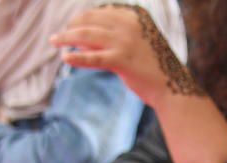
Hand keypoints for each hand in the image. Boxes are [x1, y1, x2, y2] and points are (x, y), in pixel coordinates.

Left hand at [51, 5, 202, 107]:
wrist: (172, 86)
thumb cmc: (153, 67)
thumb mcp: (136, 43)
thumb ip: (113, 37)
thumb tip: (81, 38)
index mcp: (135, 15)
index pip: (101, 12)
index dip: (83, 18)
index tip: (72, 26)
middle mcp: (129, 24)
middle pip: (90, 20)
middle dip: (71, 26)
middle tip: (59, 35)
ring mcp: (125, 41)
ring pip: (87, 35)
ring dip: (66, 37)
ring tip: (53, 41)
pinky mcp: (122, 60)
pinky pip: (93, 57)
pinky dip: (76, 57)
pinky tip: (64, 57)